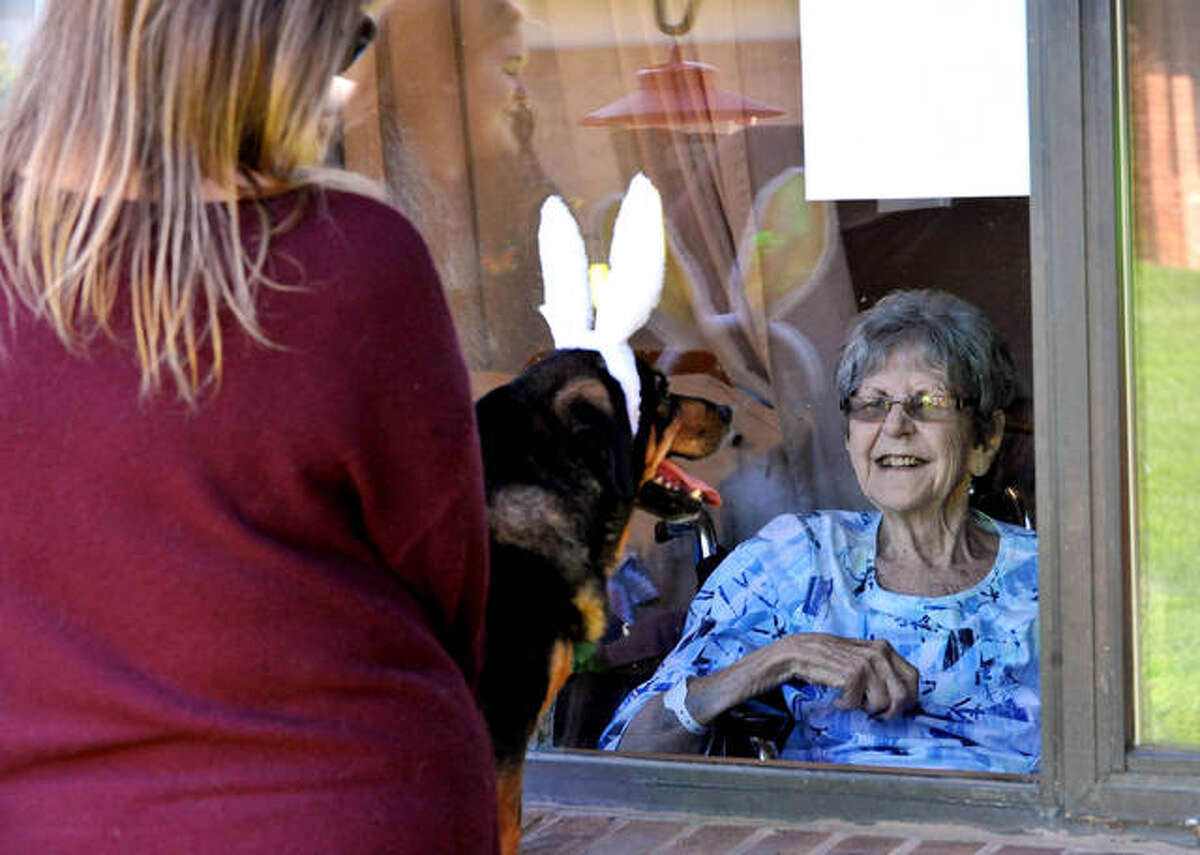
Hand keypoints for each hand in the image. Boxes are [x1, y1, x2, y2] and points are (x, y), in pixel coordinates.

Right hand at [783, 633, 918, 718]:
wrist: (800, 653)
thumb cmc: (830, 659)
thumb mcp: (862, 657)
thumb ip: (882, 670)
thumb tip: (904, 697)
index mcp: (884, 648)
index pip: (913, 677)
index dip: (909, 697)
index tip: (896, 707)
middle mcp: (878, 654)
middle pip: (903, 695)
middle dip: (890, 711)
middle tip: (874, 713)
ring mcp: (866, 664)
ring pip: (881, 704)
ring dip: (864, 708)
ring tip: (851, 699)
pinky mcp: (851, 675)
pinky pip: (856, 704)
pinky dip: (845, 705)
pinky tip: (837, 697)